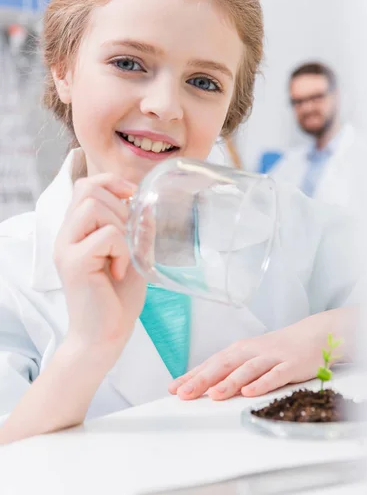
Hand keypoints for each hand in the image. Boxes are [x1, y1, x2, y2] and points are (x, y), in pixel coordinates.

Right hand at [54, 173, 147, 355]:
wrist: (106, 336)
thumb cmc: (118, 299)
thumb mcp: (133, 254)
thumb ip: (137, 229)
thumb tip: (148, 204)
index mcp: (78, 230)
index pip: (85, 185)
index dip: (111, 182)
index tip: (132, 197)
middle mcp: (67, 235)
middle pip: (88, 190)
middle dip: (119, 208)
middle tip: (127, 239)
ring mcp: (66, 247)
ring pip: (95, 207)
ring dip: (120, 228)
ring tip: (123, 256)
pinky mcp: (74, 262)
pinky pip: (107, 235)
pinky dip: (122, 250)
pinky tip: (120, 271)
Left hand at [169, 312, 346, 400]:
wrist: (312, 335)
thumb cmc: (276, 350)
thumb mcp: (250, 357)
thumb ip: (230, 371)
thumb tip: (204, 387)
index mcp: (238, 350)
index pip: (211, 364)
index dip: (192, 376)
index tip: (173, 389)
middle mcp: (251, 352)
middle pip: (224, 365)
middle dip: (203, 380)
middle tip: (184, 394)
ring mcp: (271, 358)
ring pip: (247, 369)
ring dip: (230, 382)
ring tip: (214, 395)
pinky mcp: (290, 365)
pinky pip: (275, 375)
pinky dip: (262, 383)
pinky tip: (250, 392)